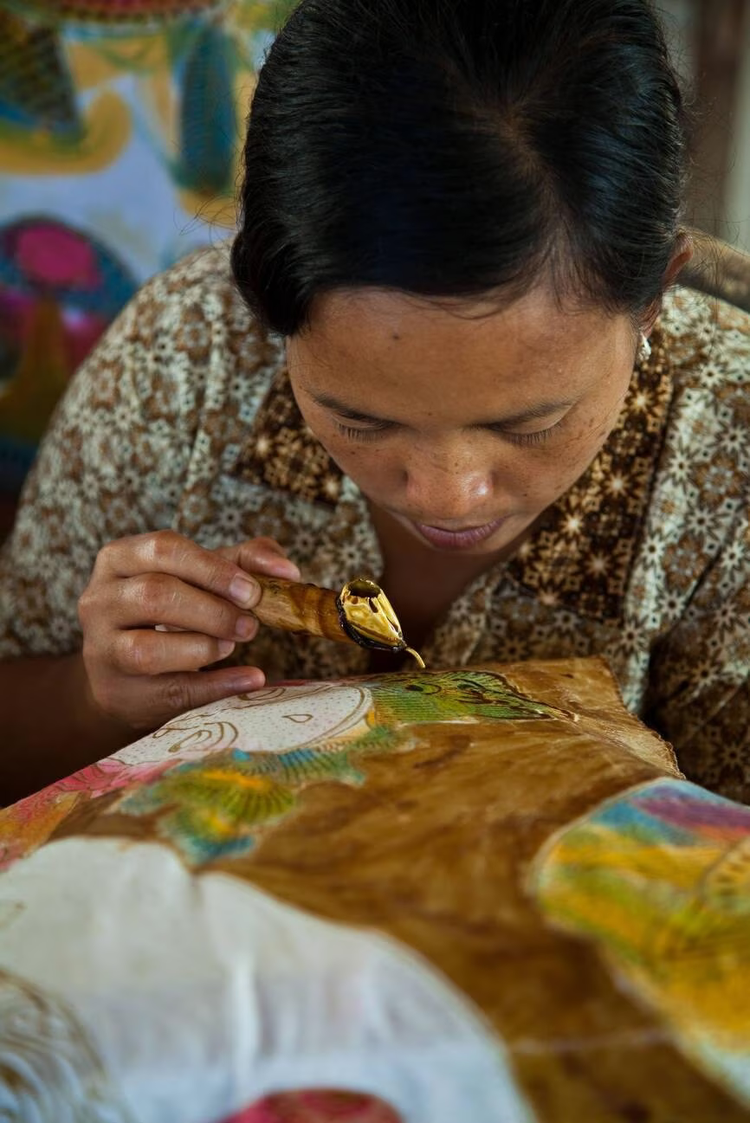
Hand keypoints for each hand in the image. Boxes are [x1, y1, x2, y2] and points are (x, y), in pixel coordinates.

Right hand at [78, 531, 299, 731]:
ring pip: (148, 647)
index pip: (164, 549)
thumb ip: (243, 561)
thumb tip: (288, 570)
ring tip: (231, 644)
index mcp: (120, 558)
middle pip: (155, 594)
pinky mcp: (120, 691)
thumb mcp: (199, 577)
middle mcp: (100, 599)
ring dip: (203, 646)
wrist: (125, 675)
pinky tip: (251, 679)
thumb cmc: (168, 612)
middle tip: (251, 624)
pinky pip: (170, 689)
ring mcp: (102, 648)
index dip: (213, 569)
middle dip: (213, 610)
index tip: (253, 590)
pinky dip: (217, 685)